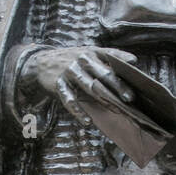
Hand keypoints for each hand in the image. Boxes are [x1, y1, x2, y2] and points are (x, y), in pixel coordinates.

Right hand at [19, 46, 137, 129]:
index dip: (121, 58)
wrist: (41, 62)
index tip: (134, 63)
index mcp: (91, 52)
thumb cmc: (72, 62)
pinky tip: (87, 122)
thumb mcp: (87, 56)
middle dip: (118, 86)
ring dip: (104, 100)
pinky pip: (70, 100)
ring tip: (116, 110)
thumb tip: (129, 75)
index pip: (109, 54)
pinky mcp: (59, 84)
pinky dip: (78, 111)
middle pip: (103, 74)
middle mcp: (81, 60)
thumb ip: (105, 63)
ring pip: (89, 87)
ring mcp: (70, 72)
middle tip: (130, 97)